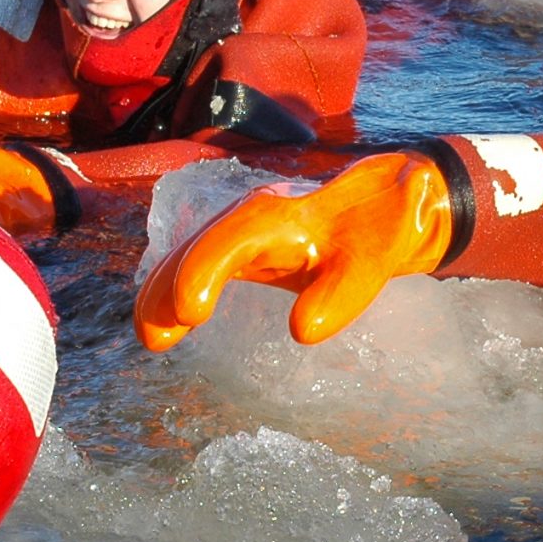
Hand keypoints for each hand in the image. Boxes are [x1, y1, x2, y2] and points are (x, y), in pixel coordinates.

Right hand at [133, 152, 451, 351]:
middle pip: (198, 246)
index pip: (230, 241)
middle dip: (170, 286)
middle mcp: (250, 216)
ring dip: (165, 291)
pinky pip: (201, 262)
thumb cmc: (379, 232)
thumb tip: (302, 332)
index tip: (190, 313)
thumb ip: (341, 293)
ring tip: (152, 338)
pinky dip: (177, 287)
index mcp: (279, 216)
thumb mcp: (375, 262)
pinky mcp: (242, 246)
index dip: (203, 272)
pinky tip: (166, 322)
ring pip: (192, 253)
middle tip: (154, 338)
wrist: (390, 203)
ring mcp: (242, 229)